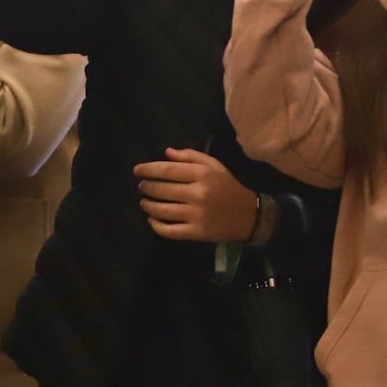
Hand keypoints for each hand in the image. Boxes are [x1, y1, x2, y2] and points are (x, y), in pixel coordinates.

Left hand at [134, 148, 258, 241]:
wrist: (249, 215)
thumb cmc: (228, 186)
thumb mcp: (214, 165)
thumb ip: (190, 156)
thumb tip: (166, 153)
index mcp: (202, 174)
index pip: (167, 170)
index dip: (148, 170)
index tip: (137, 170)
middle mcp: (198, 194)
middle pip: (162, 189)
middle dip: (147, 187)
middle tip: (141, 187)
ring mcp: (197, 215)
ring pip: (162, 210)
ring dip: (148, 205)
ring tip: (144, 202)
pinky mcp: (197, 233)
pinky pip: (170, 230)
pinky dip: (156, 225)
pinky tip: (151, 219)